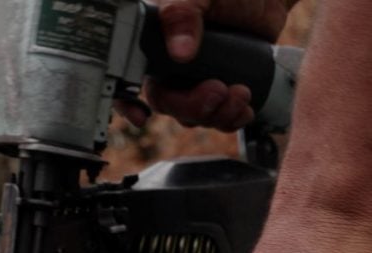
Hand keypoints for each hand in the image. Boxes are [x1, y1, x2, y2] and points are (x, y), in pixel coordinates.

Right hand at [116, 0, 293, 130]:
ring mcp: (195, 80)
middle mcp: (170, 64)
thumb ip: (182, 14)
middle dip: (192, 107)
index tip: (141, 116)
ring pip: (193, 115)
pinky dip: (231, 119)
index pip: (128, 76)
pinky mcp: (220, 88)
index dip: (127, 102)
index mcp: (155, 41)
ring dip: (216, 114)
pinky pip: (217, 117)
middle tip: (218, 90)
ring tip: (240, 93)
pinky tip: (244, 108)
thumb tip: (178, 52)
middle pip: (166, 103)